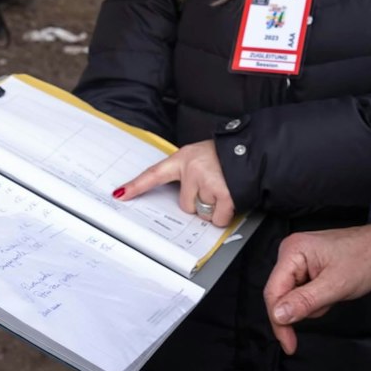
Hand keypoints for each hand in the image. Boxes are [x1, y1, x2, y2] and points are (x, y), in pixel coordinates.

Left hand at [114, 140, 233, 226]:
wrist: (251, 152)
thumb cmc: (225, 158)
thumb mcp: (200, 158)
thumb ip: (186, 176)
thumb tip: (181, 203)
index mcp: (183, 158)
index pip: (154, 174)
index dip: (136, 185)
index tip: (119, 194)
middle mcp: (192, 168)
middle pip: (185, 205)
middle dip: (199, 202)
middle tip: (213, 187)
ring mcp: (207, 180)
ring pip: (201, 213)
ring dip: (213, 208)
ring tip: (223, 189)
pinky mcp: (223, 193)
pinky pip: (217, 218)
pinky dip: (225, 215)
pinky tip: (230, 199)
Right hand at [263, 216, 370, 353]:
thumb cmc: (366, 258)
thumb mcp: (336, 285)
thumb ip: (304, 301)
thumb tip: (278, 315)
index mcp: (293, 251)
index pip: (273, 292)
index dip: (278, 321)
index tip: (288, 343)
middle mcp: (291, 252)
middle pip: (281, 295)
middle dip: (304, 308)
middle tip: (328, 303)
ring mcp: (299, 259)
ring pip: (293, 297)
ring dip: (313, 304)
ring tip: (334, 292)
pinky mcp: (307, 266)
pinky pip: (302, 292)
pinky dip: (317, 298)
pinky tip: (332, 290)